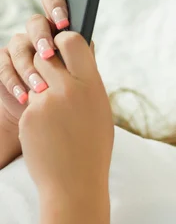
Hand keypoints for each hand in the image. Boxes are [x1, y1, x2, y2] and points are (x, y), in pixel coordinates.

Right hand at [0, 0, 93, 129]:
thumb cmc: (69, 89)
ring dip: (30, 68)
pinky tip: (25, 96)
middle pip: (35, 22)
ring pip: (19, 45)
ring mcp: (20, 46)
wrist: (48, 112)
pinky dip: (15, 82)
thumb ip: (80, 53)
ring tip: (42, 88)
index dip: (56, 5)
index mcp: (60, 27)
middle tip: (49, 54)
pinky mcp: (4, 62)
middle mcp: (39, 32)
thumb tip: (81, 43)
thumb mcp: (80, 71)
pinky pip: (4, 66)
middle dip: (41, 37)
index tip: (64, 23)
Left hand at [18, 30, 112, 201]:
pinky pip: (28, 104)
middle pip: (45, 56)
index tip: (62, 47)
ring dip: (39, 88)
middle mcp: (69, 89)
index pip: (72, 41)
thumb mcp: (100, 111)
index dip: (63, 40)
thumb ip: (87, 85)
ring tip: (55, 115)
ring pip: (33, 79)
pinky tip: (48, 135)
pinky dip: (35, 115)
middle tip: (52, 79)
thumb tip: (74, 63)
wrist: (75, 183)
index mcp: (92, 85)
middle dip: (44, 65)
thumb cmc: (92, 148)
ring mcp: (46, 102)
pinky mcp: (28, 116)